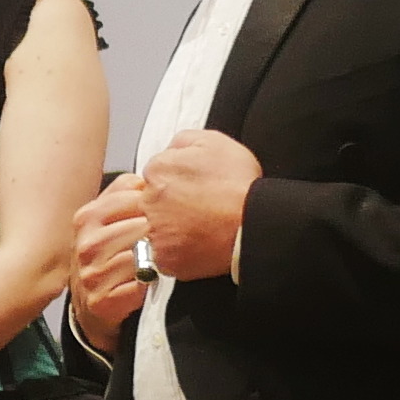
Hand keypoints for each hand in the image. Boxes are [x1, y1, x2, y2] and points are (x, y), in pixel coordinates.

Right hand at [70, 175, 151, 349]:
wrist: (88, 302)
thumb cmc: (106, 255)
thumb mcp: (107, 218)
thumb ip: (124, 192)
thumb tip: (148, 176)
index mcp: (87, 217)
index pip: (131, 196)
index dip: (154, 203)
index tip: (166, 210)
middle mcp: (86, 244)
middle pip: (140, 226)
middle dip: (161, 231)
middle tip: (176, 235)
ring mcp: (92, 273)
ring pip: (140, 256)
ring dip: (158, 257)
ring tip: (165, 257)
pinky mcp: (101, 301)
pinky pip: (139, 286)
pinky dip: (151, 283)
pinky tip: (152, 279)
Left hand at [133, 129, 261, 284]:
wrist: (253, 224)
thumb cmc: (239, 186)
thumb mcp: (213, 141)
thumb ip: (182, 141)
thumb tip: (170, 150)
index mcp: (158, 170)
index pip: (151, 173)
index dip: (170, 179)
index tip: (185, 186)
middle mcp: (149, 201)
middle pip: (146, 200)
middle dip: (164, 203)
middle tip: (190, 207)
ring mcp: (154, 232)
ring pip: (149, 229)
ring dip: (166, 227)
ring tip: (192, 227)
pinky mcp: (165, 258)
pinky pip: (160, 255)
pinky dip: (175, 251)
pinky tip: (194, 242)